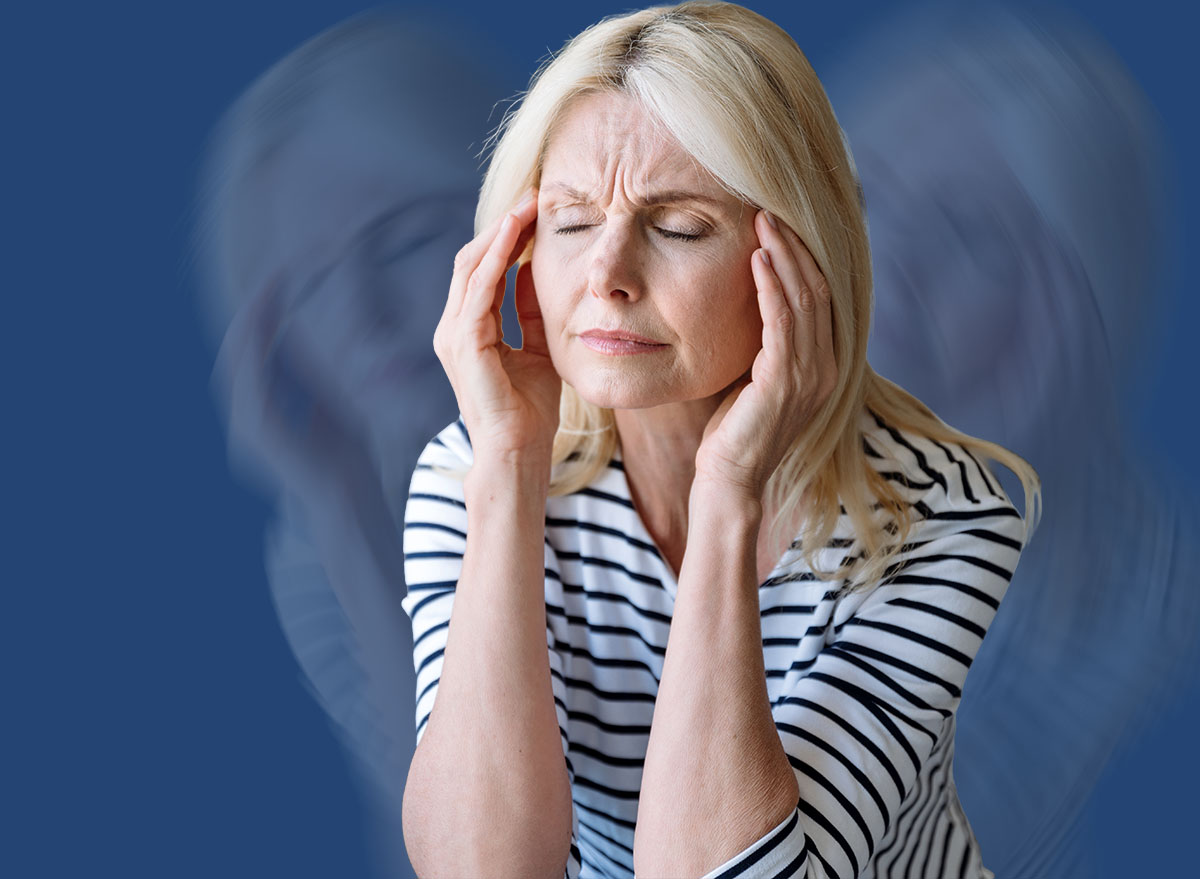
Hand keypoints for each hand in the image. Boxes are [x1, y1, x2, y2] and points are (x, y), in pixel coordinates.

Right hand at [211, 273, 377, 507]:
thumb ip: (304, 370)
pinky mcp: (260, 438)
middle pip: (238, 353)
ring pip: (237, 365)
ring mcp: (248, 429)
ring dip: (253, 326)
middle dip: (254, 313)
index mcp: (261, 409)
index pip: (253, 351)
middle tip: (276, 278)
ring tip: (272, 292)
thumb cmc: (345, 460)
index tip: (281, 280)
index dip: (263, 314)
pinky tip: (273, 324)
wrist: (354, 502)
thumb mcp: (325, 401)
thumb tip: (289, 327)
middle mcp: (246, 417)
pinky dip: (258, 353)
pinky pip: (250, 386)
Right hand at [433, 189, 560, 464]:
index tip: (539, 209)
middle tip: (534, 195)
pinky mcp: (464, 344)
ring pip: (472, 267)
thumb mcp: (539, 347)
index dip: (509, 237)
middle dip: (505, 224)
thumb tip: (540, 271)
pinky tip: (516, 234)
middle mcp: (456, 327)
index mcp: (471, 328)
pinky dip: (497, 258)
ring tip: (528, 204)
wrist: (519, 452)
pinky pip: (479, 289)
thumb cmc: (530, 410)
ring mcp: (455, 335)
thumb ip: (533, 311)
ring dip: (501, 232)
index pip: (485, 268)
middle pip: (474, 259)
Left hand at [693, 210, 837, 499]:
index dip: (802, 259)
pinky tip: (757, 259)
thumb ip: (765, 345)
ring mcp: (810, 375)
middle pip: (818, 291)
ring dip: (783, 256)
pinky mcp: (786, 381)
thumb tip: (753, 304)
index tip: (778, 226)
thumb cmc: (733, 432)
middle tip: (769, 210)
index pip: (821, 299)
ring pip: (804, 300)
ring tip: (763, 222)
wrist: (730, 480)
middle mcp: (826, 368)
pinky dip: (772, 286)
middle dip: (795, 247)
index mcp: (824, 366)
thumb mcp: (755, 379)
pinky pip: (783, 322)